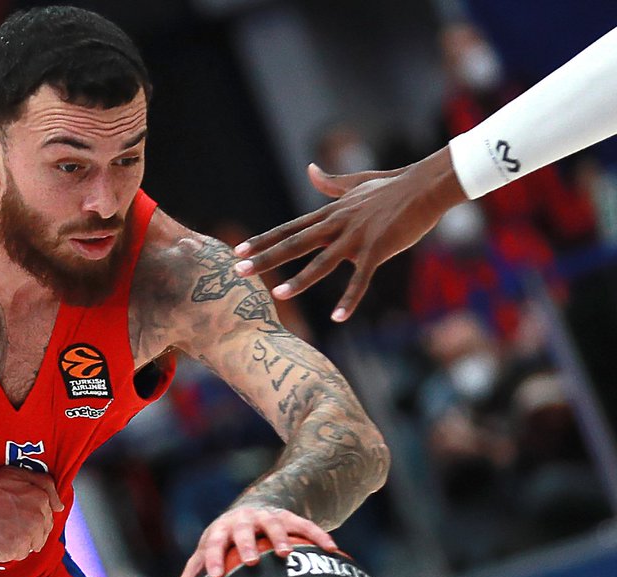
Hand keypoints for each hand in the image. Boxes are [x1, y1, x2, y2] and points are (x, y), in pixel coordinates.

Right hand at [0, 467, 64, 562]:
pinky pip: (14, 557)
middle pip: (40, 534)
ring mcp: (25, 539)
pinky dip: (5, 551)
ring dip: (17, 542)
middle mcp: (37, 520)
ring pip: (28, 547)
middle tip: (5, 523)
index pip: (47, 517)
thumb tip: (60, 505)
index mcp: (40, 501)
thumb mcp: (16, 473)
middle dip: (27, 531)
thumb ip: (44, 485)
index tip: (17, 516)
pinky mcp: (11, 554)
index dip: (32, 517)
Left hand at [159, 506, 335, 576]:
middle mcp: (241, 521)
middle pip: (241, 530)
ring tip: (287, 555)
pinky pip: (305, 524)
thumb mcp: (203, 557)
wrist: (251, 508)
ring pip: (273, 524)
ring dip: (280, 538)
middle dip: (245, 545)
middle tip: (250, 562)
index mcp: (218, 532)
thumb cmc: (221, 544)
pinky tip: (332, 550)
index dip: (213, 559)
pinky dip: (317, 535)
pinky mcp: (289, 516)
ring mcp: (266, 517)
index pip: (212, 544)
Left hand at [232, 147, 467, 320]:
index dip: (263, 241)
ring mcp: (356, 236)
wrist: (427, 184)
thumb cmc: (394, 186)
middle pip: (294, 243)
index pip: (289, 229)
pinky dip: (350, 298)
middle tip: (237, 271)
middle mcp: (337, 224)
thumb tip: (310, 170)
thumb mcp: (357, 184)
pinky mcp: (378, 248)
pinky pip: (361, 278)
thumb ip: (331, 184)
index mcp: (330, 213)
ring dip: (299, 280)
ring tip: (277, 294)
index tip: (238, 251)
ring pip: (322, 262)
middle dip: (265, 258)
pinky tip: (339, 318)